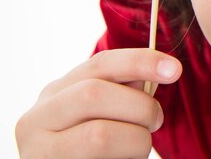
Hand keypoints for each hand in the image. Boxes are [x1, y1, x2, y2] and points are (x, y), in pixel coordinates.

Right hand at [15, 48, 181, 158]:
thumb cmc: (90, 151)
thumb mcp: (99, 114)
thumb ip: (120, 93)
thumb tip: (152, 72)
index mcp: (55, 94)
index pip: (100, 64)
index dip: (140, 61)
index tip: (174, 69)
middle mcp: (36, 119)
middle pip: (94, 94)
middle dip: (139, 106)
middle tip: (156, 121)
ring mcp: (39, 151)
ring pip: (99, 135)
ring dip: (136, 140)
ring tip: (139, 148)